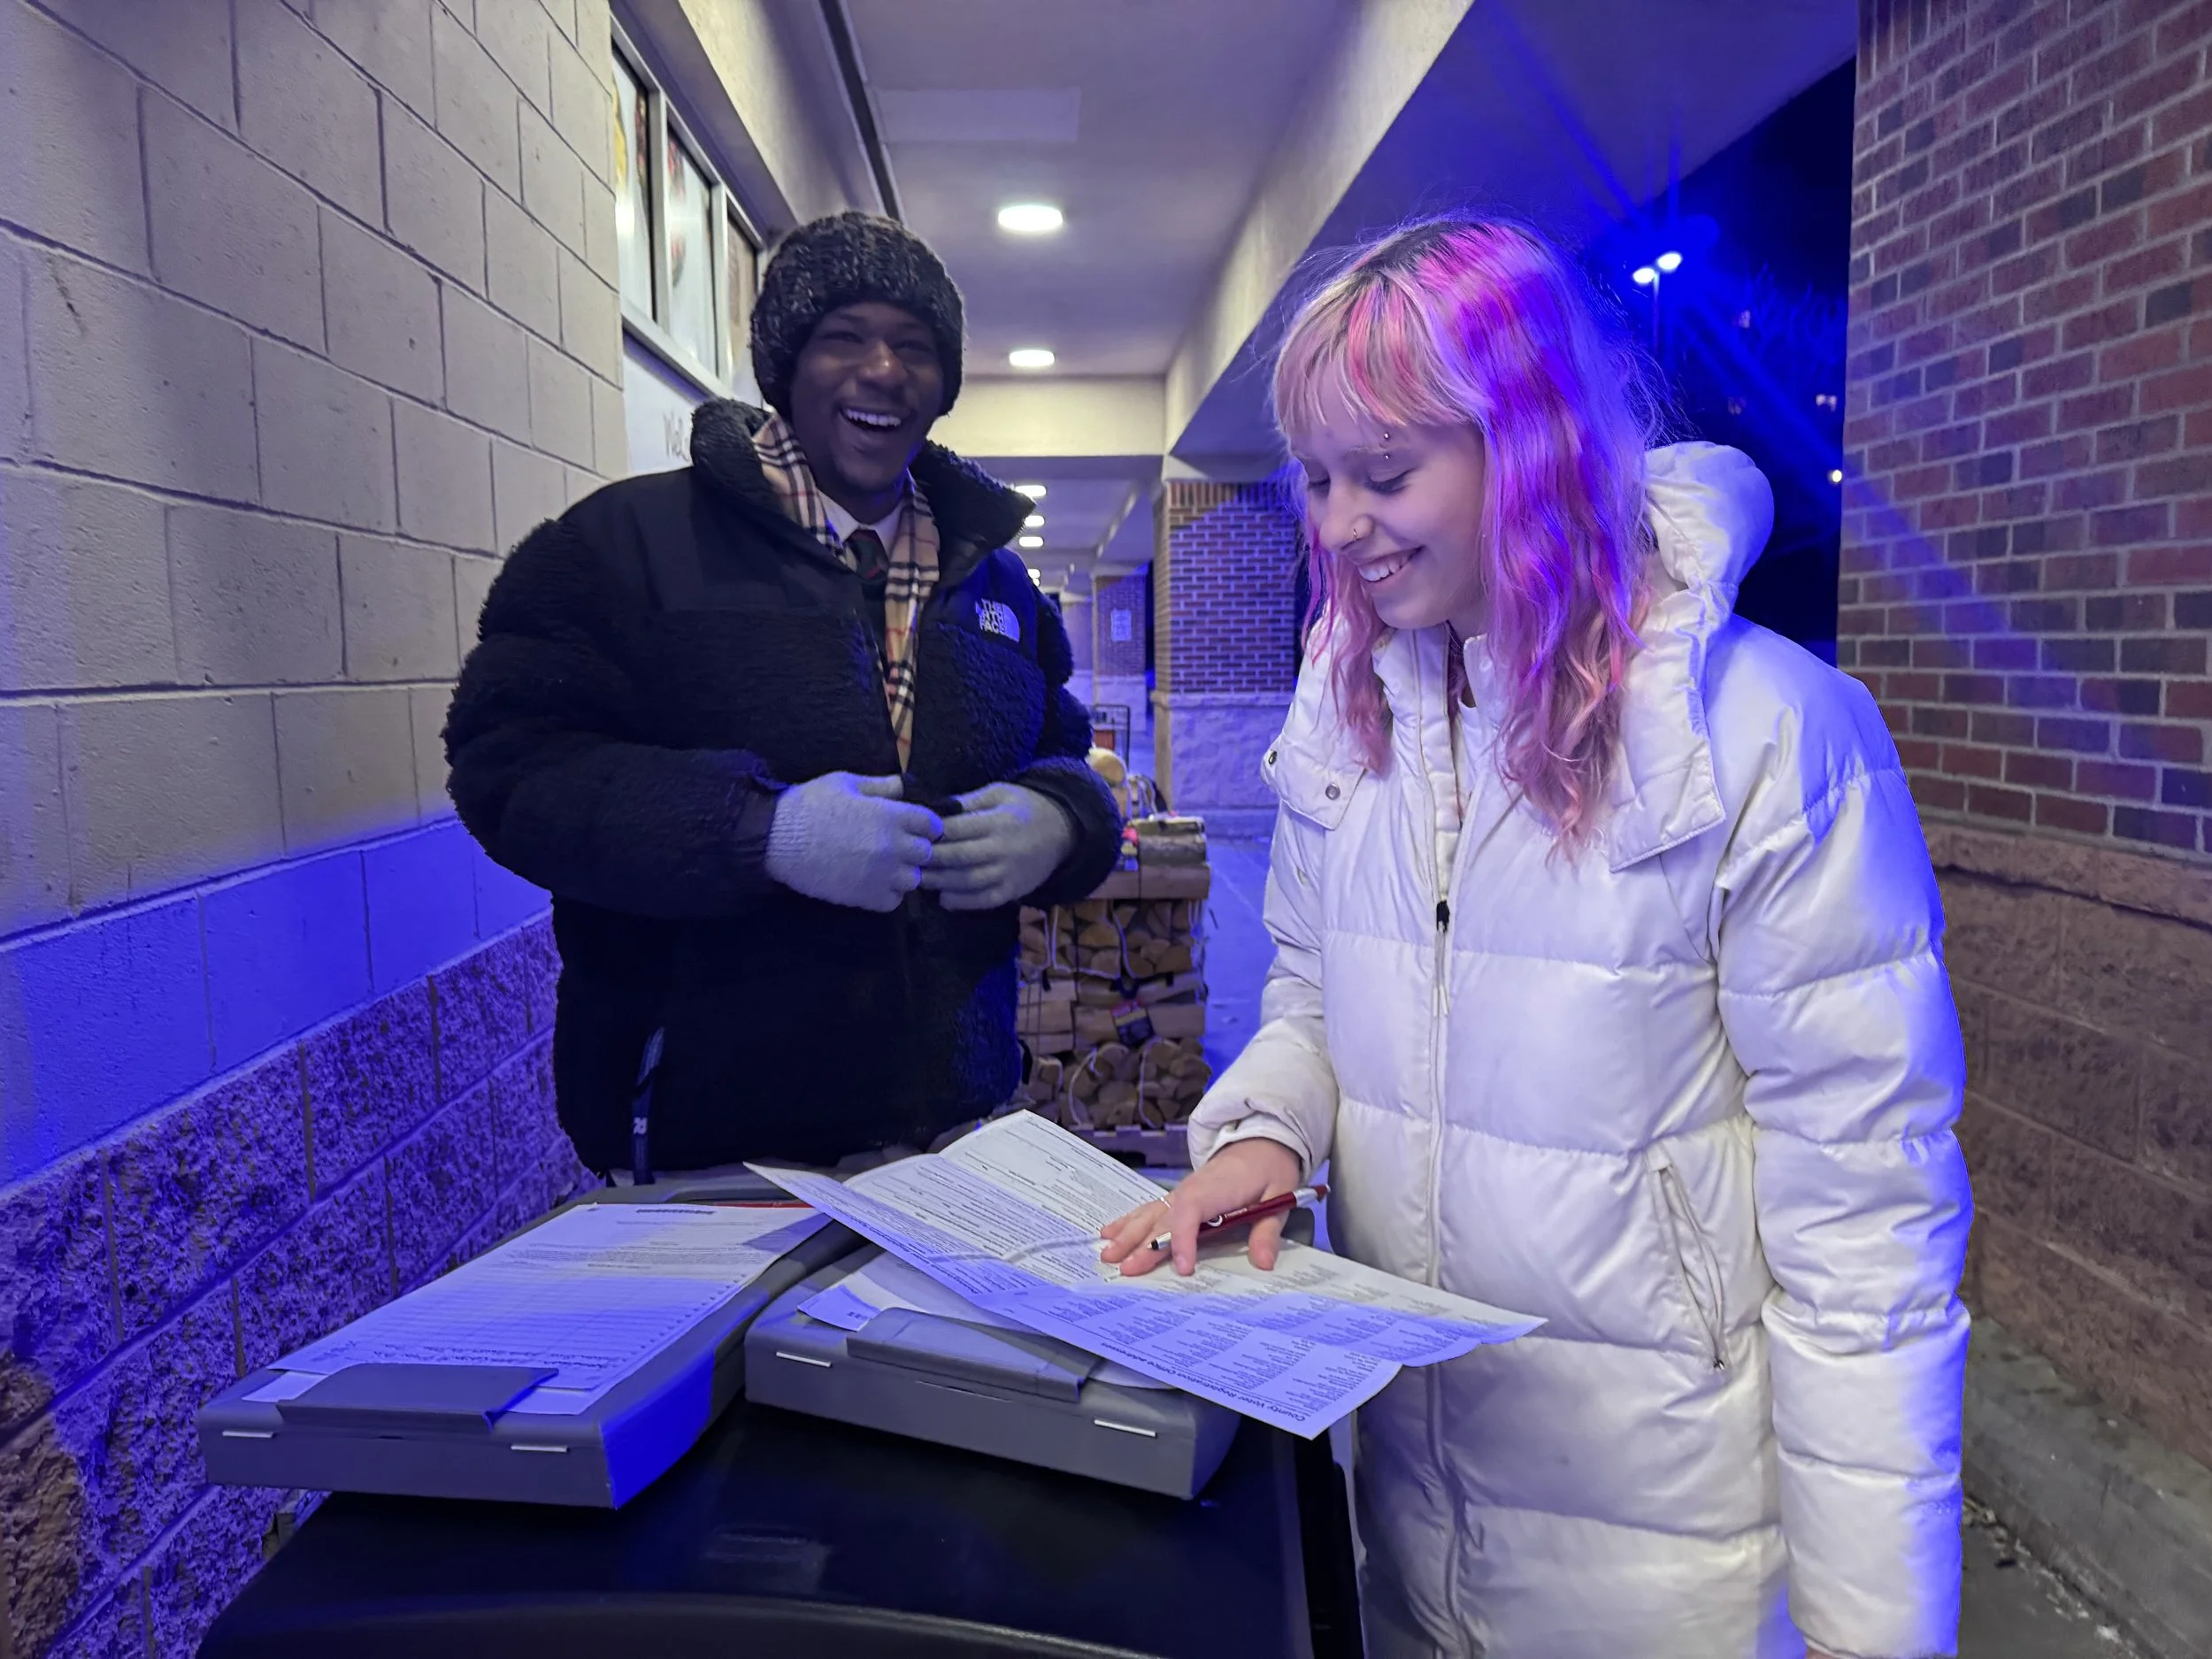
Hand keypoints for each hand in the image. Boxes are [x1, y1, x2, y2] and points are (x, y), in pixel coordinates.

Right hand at [764, 773, 941, 911]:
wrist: (777, 840)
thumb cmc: (809, 805)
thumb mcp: (845, 783)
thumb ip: (880, 785)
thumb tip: (904, 785)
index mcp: (891, 815)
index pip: (932, 824)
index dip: (926, 824)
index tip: (916, 826)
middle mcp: (893, 846)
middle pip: (926, 853)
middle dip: (915, 848)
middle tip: (898, 845)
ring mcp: (881, 874)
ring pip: (913, 879)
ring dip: (903, 872)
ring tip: (884, 866)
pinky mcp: (865, 897)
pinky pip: (894, 900)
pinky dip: (888, 893)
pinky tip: (873, 882)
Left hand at [917, 783, 1074, 910]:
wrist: (1062, 833)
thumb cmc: (1025, 807)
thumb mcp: (1000, 793)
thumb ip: (969, 801)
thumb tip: (934, 809)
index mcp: (998, 821)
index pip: (956, 829)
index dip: (931, 833)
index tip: (913, 834)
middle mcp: (1002, 849)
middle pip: (958, 857)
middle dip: (930, 860)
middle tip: (907, 859)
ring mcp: (1008, 873)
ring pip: (967, 882)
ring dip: (940, 883)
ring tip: (919, 879)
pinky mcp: (1013, 891)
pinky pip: (984, 901)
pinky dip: (962, 903)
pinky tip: (944, 898)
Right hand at [1098, 1138, 1302, 1276]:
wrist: (1260, 1143)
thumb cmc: (1269, 1170)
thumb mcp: (1279, 1197)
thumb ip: (1267, 1231)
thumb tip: (1263, 1262)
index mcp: (1218, 1188)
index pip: (1193, 1211)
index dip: (1184, 1239)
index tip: (1184, 1267)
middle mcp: (1193, 1189)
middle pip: (1165, 1217)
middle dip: (1144, 1243)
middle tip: (1126, 1268)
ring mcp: (1182, 1192)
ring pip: (1151, 1213)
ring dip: (1129, 1234)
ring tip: (1109, 1254)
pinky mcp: (1179, 1196)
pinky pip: (1150, 1208)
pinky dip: (1129, 1221)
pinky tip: (1111, 1233)